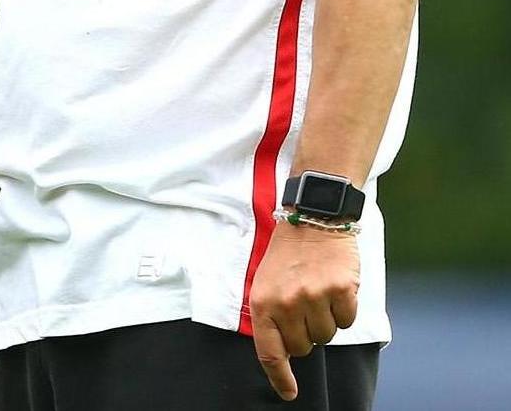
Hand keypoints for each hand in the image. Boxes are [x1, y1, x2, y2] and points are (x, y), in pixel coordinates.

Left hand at [247, 224, 359, 400]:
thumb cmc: (287, 253)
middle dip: (306, 334)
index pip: (270, 352)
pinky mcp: (340, 291)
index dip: (280, 377)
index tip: (288, 393)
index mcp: (263, 302)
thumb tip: (284, 351)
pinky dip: (344, 309)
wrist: (313, 217)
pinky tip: (335, 287)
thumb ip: (271, 314)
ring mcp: (314, 297)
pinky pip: (347, 320)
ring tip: (318, 292)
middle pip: (304, 347)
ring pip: (327, 336)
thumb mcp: (265, 281)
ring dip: (326, 320)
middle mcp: (287, 303)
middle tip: (305, 306)